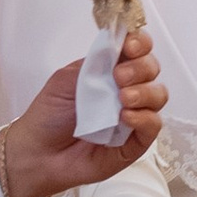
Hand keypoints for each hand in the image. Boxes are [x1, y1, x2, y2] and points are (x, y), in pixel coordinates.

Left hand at [0, 30, 165, 196]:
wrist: (37, 154)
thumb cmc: (48, 116)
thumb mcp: (65, 79)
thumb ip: (94, 62)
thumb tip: (118, 45)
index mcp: (110, 70)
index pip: (137, 49)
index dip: (140, 42)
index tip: (130, 46)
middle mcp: (126, 90)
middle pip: (152, 68)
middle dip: (140, 67)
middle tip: (119, 76)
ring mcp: (134, 116)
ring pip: (159, 95)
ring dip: (145, 92)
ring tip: (123, 98)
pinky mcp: (136, 142)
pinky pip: (153, 126)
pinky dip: (144, 118)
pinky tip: (125, 117)